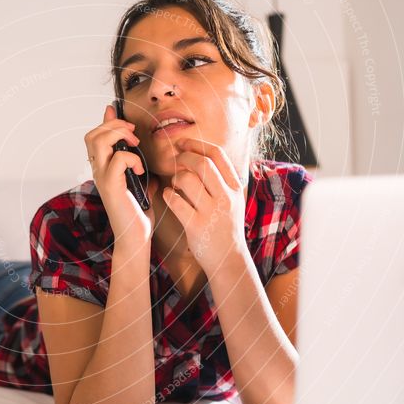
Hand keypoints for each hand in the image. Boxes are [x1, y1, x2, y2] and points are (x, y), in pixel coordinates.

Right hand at [84, 104, 159, 249]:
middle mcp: (98, 171)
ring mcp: (102, 179)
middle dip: (114, 125)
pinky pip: (117, 160)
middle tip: (133, 133)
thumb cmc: (138, 212)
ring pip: (99, 142)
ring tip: (136, 146)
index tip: (116, 110)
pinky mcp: (112, 187)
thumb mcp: (139, 181)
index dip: (104, 120)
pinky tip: (141, 170)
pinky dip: (132, 159)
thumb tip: (141, 152)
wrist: (136, 237)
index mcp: (102, 168)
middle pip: (92, 135)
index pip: (94, 136)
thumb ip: (136, 165)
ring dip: (120, 135)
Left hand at [162, 138, 247, 276]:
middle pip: (202, 163)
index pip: (217, 155)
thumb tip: (203, 155)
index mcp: (235, 188)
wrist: (230, 259)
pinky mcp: (196, 226)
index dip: (197, 144)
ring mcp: (212, 212)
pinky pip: (176, 202)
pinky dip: (168, 195)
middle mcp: (226, 197)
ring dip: (175, 177)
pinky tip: (168, 195)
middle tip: (175, 161)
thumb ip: (223, 180)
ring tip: (174, 183)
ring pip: (188, 180)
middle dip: (184, 157)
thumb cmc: (226, 226)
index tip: (183, 144)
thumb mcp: (233, 200)